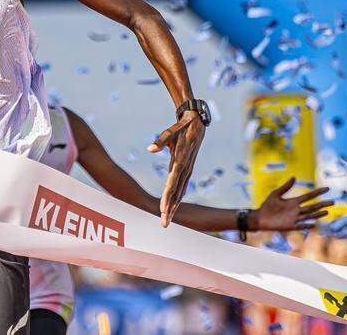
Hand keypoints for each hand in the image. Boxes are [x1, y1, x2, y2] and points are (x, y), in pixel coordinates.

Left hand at [148, 110, 205, 226]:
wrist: (197, 122)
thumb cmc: (181, 126)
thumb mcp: (171, 130)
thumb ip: (161, 140)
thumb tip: (149, 149)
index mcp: (181, 160)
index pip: (173, 182)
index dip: (167, 197)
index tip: (162, 209)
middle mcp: (186, 168)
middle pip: (177, 192)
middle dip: (170, 209)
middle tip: (164, 223)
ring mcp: (188, 170)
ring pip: (180, 192)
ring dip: (174, 207)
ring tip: (167, 220)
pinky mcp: (187, 169)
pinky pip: (182, 187)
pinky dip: (177, 198)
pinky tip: (172, 207)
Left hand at [252, 177, 332, 230]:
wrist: (260, 217)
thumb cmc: (267, 205)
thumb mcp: (276, 194)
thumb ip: (285, 187)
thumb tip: (294, 177)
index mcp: (294, 202)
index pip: (309, 196)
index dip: (318, 192)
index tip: (327, 188)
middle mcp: (296, 210)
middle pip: (312, 206)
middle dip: (322, 204)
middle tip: (333, 201)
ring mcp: (294, 218)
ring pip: (309, 215)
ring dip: (317, 214)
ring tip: (327, 211)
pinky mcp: (290, 226)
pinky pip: (300, 226)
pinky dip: (307, 225)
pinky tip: (314, 224)